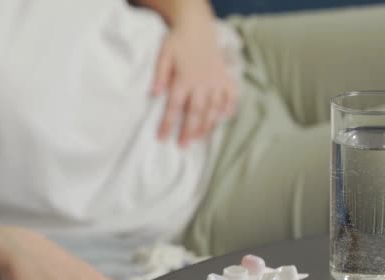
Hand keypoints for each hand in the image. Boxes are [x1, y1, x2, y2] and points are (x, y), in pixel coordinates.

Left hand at [152, 20, 237, 145]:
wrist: (198, 28)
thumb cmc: (178, 42)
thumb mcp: (164, 54)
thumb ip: (159, 74)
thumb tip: (153, 93)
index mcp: (184, 79)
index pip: (175, 107)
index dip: (168, 124)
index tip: (162, 138)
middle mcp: (202, 83)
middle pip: (196, 113)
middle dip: (189, 131)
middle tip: (183, 146)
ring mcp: (217, 82)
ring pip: (214, 109)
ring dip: (207, 125)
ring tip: (199, 138)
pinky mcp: (226, 79)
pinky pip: (230, 98)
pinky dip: (228, 110)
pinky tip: (223, 120)